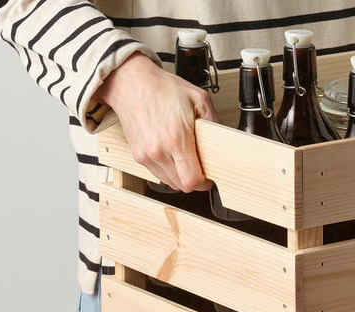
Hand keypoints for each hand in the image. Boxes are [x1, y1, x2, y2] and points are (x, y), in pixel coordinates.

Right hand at [95, 53, 218, 191]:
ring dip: (181, 176)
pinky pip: (157, 174)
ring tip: (186, 159)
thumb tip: (223, 141)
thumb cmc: (162, 88)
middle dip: (194, 180)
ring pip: (169, 182)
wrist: (131, 82)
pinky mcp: (137, 155)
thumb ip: (214, 121)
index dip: (204, 183)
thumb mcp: (198, 98)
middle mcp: (159, 150)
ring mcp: (146, 155)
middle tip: (200, 166)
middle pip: (182, 185)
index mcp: (176, 138)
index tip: (209, 177)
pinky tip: (172, 155)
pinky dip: (168, 170)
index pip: (192, 181)